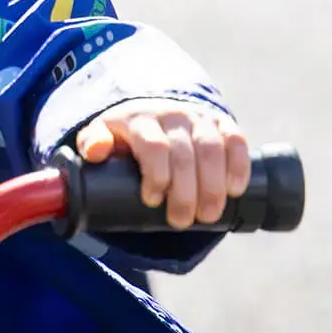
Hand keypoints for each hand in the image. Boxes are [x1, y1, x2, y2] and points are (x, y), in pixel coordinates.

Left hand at [75, 100, 250, 228]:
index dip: (157, 176)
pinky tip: (235, 190)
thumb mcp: (102, 135)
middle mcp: (172, 115)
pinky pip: (236, 141)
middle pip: (185, 154)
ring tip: (209, 216)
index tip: (152, 201)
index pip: (154, 146)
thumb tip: (96, 151)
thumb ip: (93, 143)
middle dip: (186, 193)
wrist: (154, 111)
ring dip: (213, 186)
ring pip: (212, 150)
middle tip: (182, 221)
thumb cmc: (126, 135)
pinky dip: (239, 166)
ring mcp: (199, 118)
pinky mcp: (221, 124)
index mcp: (140, 119)